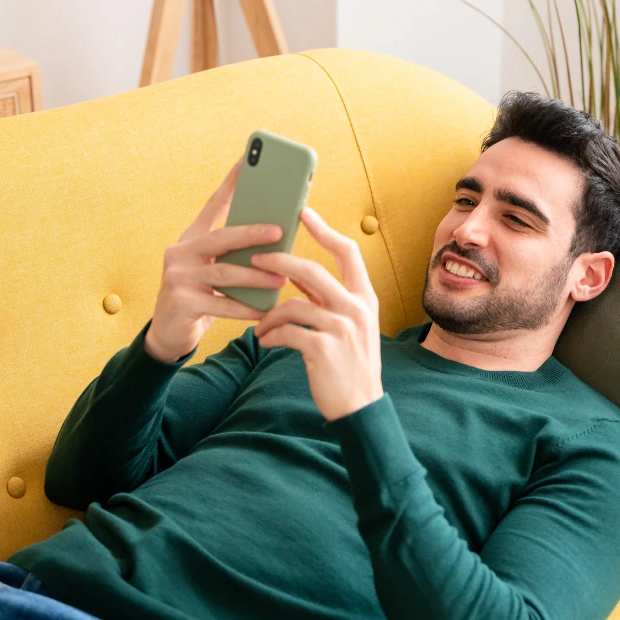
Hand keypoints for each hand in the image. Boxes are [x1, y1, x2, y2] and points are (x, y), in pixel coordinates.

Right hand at [144, 157, 287, 362]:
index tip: (248, 159)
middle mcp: (181, 252)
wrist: (168, 336)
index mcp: (192, 238)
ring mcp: (178, 277)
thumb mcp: (215, 270)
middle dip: (251, 233)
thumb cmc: (201, 298)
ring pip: (224, 273)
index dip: (231, 182)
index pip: (214, 204)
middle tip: (279, 231)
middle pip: (221, 237)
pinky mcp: (181, 303)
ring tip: (282, 278)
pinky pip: (221, 305)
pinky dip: (245, 308)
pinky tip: (265, 310)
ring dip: (256, 276)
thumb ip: (235, 254)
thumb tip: (277, 237)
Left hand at [250, 206, 383, 420]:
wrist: (360, 407)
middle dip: (279, 263)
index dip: (325, 230)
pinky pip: (288, 332)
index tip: (304, 212)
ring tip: (258, 327)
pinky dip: (271, 336)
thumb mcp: (348, 326)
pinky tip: (264, 343)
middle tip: (255, 260)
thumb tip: (295, 273)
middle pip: (313, 271)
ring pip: (293, 304)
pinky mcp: (324, 349)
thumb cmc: (349, 364)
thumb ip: (326, 299)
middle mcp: (356, 308)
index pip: (347, 252)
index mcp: (365, 298)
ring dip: (270, 315)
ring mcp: (342, 329)